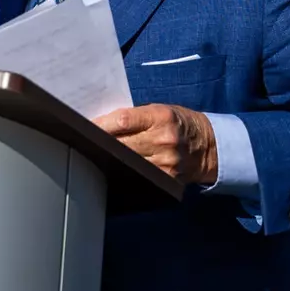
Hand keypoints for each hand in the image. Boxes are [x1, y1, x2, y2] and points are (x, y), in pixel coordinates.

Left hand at [94, 103, 217, 185]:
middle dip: (100, 143)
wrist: (208, 146)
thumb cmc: (179, 123)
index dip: (100, 125)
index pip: (123, 120)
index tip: (83, 126)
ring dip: (109, 161)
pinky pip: (139, 178)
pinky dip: (124, 174)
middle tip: (81, 142)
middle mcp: (163, 140)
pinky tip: (113, 170)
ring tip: (94, 157)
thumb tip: (98, 123)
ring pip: (127, 164)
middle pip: (121, 144)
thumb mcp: (160, 110)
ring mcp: (165, 162)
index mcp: (160, 117)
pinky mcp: (167, 180)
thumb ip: (133, 116)